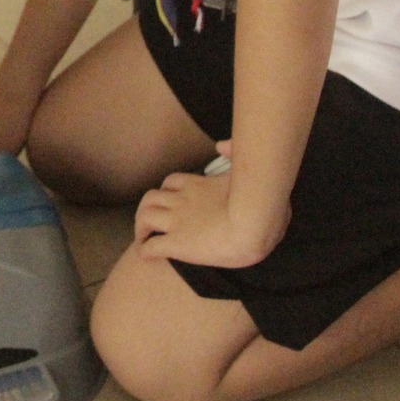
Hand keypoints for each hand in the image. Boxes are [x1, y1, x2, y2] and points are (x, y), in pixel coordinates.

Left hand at [134, 157, 285, 268]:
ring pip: (144, 218)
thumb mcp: (247, 169)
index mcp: (197, 185)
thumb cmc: (259, 199)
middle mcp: (181, 200)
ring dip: (140, 228)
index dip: (166, 193)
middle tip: (150, 223)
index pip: (171, 183)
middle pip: (150, 198)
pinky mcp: (177, 244)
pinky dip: (144, 250)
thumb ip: (235, 154)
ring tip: (144, 239)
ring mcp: (176, 222)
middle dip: (146, 209)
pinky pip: (150, 247)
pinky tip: (146, 256)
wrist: (255, 224)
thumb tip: (221, 144)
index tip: (169, 202)